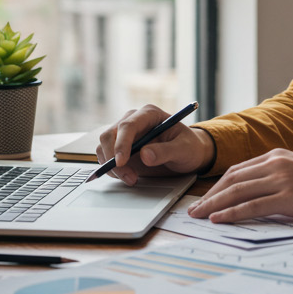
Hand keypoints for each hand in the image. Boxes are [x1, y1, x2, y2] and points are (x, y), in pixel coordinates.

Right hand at [96, 104, 213, 185]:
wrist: (188, 154)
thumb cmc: (188, 147)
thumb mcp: (184, 149)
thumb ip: (166, 151)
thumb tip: (145, 155)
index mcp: (149, 114)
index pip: (127, 125)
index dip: (121, 143)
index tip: (121, 162)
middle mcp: (133, 120)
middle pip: (110, 135)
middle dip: (114, 158)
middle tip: (129, 178)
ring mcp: (124, 134)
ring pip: (104, 146)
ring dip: (111, 166)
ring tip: (132, 179)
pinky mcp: (120, 147)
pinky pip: (106, 156)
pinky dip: (111, 169)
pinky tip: (127, 176)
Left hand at [187, 150, 292, 222]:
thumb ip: (280, 178)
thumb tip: (260, 196)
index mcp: (277, 156)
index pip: (238, 170)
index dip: (218, 186)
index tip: (206, 199)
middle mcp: (275, 164)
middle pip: (231, 179)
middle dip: (209, 196)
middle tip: (194, 210)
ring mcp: (282, 179)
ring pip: (237, 191)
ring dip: (214, 205)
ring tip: (199, 217)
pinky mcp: (289, 197)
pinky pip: (252, 205)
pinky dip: (232, 213)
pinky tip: (220, 219)